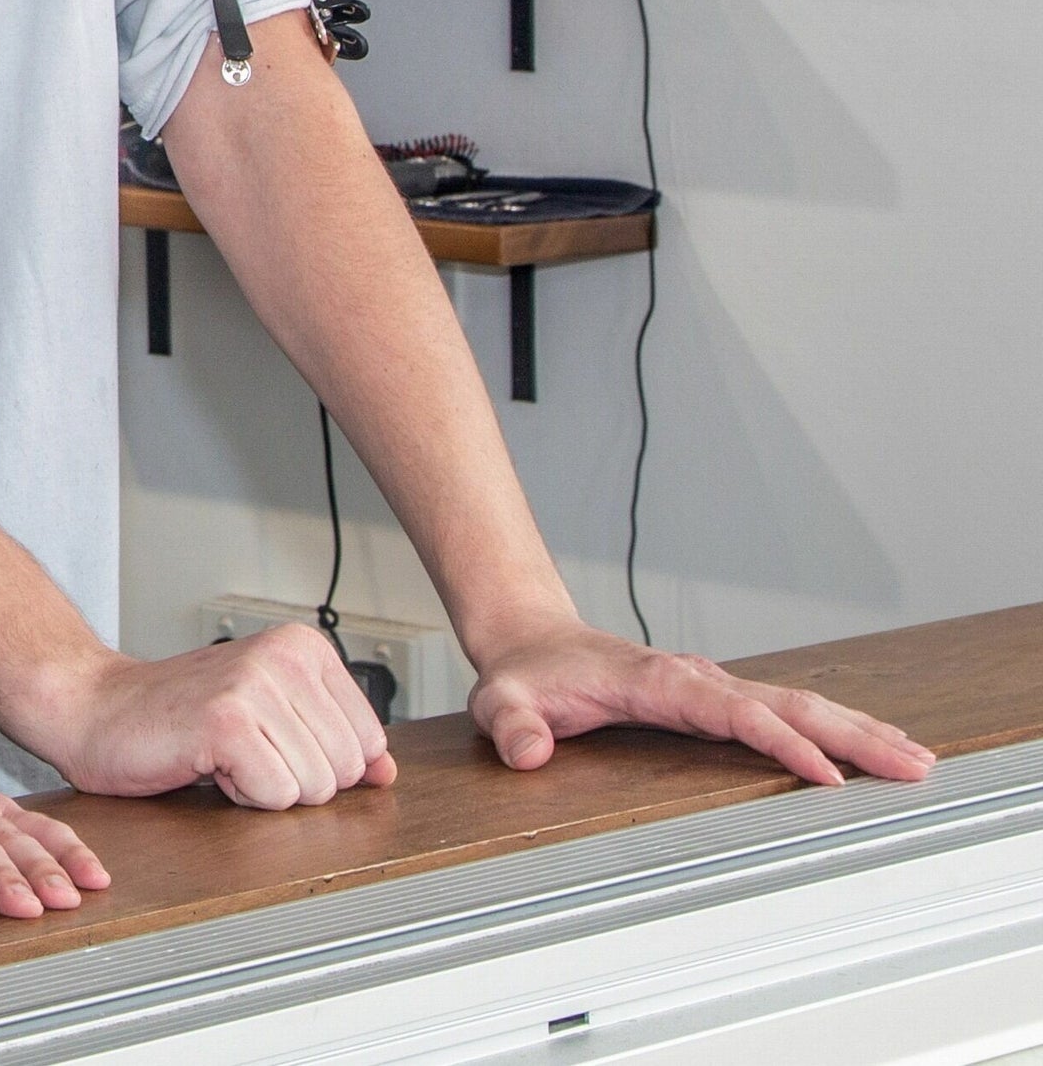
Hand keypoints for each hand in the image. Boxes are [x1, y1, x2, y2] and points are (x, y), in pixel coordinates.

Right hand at [37, 626, 396, 809]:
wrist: (93, 710)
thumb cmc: (176, 718)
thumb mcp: (269, 717)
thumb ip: (332, 738)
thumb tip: (386, 772)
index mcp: (302, 647)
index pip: (368, 742)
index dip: (315, 762)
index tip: (264, 740)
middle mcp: (285, 656)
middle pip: (346, 770)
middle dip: (293, 779)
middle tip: (238, 750)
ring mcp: (256, 685)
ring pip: (315, 788)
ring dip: (264, 787)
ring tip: (220, 753)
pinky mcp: (228, 721)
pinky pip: (275, 795)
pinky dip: (239, 795)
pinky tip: (205, 763)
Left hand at [469, 623, 935, 787]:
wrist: (531, 642)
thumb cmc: (524, 675)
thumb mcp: (502, 700)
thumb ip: (510, 725)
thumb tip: (529, 751)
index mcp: (657, 682)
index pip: (732, 713)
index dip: (780, 742)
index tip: (826, 775)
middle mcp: (696, 679)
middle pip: (787, 704)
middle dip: (851, 735)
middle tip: (912, 767)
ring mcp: (712, 687)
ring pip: (798, 704)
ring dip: (857, 730)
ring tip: (917, 760)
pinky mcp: (719, 699)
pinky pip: (786, 712)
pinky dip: (835, 728)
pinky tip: (872, 747)